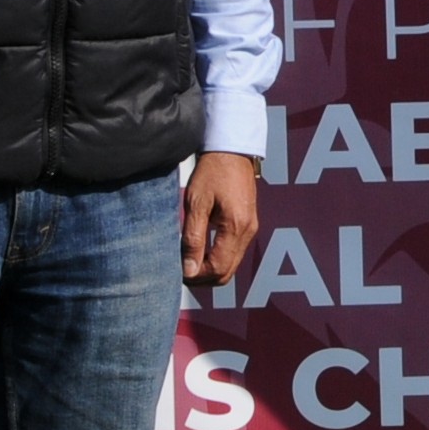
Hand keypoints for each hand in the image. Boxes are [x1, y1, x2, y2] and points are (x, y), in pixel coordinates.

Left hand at [185, 152, 261, 287]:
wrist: (231, 151)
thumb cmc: (212, 172)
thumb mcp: (196, 203)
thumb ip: (193, 238)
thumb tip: (189, 269)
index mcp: (235, 226)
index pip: (218, 268)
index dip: (196, 276)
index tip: (178, 272)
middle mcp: (248, 231)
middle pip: (227, 273)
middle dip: (203, 278)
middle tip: (180, 271)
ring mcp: (250, 229)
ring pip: (231, 265)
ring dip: (210, 269)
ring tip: (187, 261)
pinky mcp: (248, 225)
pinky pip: (234, 253)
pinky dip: (217, 259)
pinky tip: (200, 251)